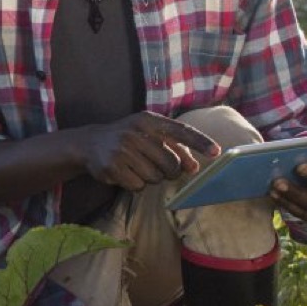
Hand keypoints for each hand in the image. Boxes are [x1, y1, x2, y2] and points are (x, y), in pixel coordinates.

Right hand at [82, 111, 220, 191]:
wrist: (89, 143)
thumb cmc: (128, 139)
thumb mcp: (149, 135)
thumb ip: (174, 148)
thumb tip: (195, 167)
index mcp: (148, 120)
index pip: (180, 130)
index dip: (200, 142)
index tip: (217, 152)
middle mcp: (135, 132)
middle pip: (171, 164)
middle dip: (170, 171)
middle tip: (158, 167)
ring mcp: (122, 150)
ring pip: (155, 178)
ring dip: (150, 178)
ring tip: (136, 166)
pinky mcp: (112, 167)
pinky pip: (138, 186)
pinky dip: (135, 184)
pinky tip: (125, 173)